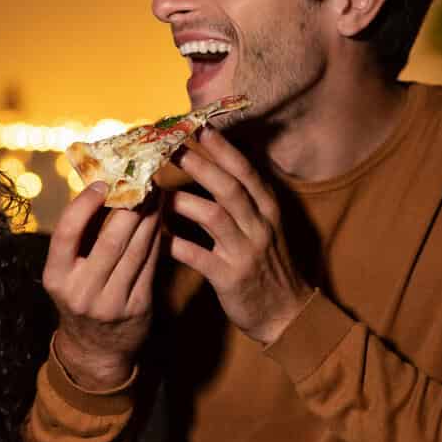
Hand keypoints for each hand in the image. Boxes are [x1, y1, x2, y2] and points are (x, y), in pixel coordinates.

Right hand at [42, 183, 162, 388]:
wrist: (95, 349)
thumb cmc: (80, 296)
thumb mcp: (66, 272)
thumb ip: (79, 236)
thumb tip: (101, 186)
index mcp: (56, 277)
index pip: (67, 233)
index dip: (84, 205)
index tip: (102, 182)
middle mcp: (81, 292)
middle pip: (110, 239)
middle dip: (130, 205)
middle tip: (142, 179)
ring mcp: (110, 303)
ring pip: (136, 250)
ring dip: (149, 217)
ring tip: (156, 193)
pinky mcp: (137, 308)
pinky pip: (150, 265)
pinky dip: (157, 238)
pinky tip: (160, 219)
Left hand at [166, 127, 311, 345]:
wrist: (285, 314)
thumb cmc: (267, 265)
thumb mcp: (266, 226)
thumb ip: (246, 197)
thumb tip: (216, 162)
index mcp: (268, 209)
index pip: (245, 171)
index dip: (221, 148)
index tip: (198, 127)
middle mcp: (260, 226)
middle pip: (228, 187)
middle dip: (198, 164)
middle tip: (170, 148)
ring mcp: (246, 252)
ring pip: (214, 216)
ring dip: (183, 201)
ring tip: (156, 191)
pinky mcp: (231, 278)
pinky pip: (199, 256)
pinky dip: (175, 243)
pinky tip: (155, 234)